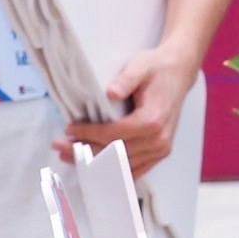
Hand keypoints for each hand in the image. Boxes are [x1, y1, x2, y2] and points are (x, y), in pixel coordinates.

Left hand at [60, 45, 198, 169]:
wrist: (178, 73)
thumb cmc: (157, 69)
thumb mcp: (140, 66)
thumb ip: (126, 80)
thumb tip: (110, 92)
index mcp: (153, 121)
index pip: (113, 134)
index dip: (88, 133)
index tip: (69, 129)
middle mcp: (158, 140)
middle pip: (114, 153)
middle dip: (84, 151)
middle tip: (59, 148)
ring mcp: (160, 149)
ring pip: (121, 164)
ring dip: (95, 163)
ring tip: (71, 157)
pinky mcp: (160, 153)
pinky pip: (135, 169)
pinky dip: (114, 171)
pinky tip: (96, 169)